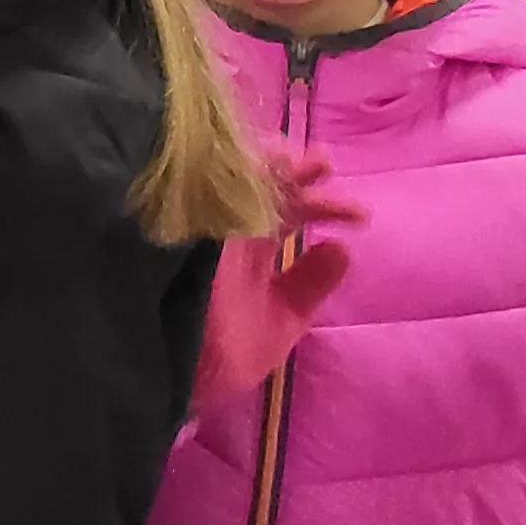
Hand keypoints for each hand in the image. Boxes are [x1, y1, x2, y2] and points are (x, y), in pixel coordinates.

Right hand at [197, 151, 364, 402]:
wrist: (167, 364)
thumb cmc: (221, 354)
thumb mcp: (278, 322)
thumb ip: (309, 287)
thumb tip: (342, 247)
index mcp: (251, 253)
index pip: (289, 215)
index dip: (323, 207)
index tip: (358, 215)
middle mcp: (231, 231)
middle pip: (265, 189)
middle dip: (295, 174)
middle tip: (323, 163)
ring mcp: (205, 221)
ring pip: (236, 178)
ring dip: (268, 166)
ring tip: (300, 160)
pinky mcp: (181, 217)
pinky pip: (205, 181)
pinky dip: (231, 168)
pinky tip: (261, 162)